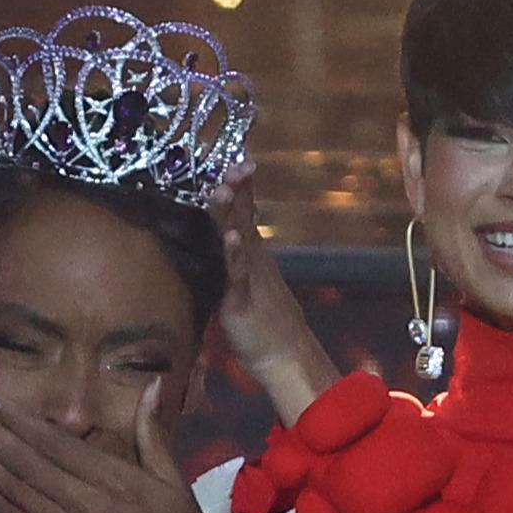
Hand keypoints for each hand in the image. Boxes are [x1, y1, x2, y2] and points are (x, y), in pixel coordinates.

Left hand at [208, 161, 340, 424]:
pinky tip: (232, 236)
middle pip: (243, 215)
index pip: (245, 210)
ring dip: (232, 212)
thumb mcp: (248, 286)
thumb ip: (236, 263)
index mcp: (252, 254)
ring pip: (239, 238)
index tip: (235, 154)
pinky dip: (235, 254)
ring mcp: (250, 277)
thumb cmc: (265, 326)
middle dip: (237, 185)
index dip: (239, 183)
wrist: (287, 358)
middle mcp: (253, 259)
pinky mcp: (243, 300)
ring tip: (226, 186)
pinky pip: (238, 274)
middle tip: (235, 158)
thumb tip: (225, 244)